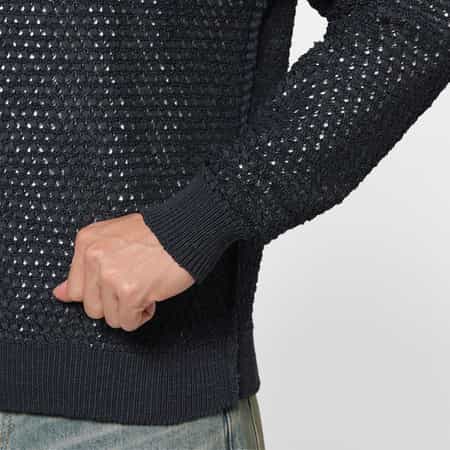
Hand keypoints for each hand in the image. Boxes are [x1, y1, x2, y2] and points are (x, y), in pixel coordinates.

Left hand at [52, 212, 194, 331]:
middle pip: (91, 307)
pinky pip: (129, 323)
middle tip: (135, 281)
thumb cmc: (157, 233)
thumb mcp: (114, 239)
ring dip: (130, 308)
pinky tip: (152, 293)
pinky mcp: (130, 292)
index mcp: (87, 242)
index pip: (75, 289)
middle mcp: (94, 257)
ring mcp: (111, 275)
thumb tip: (59, 294)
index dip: (100, 291)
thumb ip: (85, 266)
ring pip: (110, 318)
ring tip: (145, 285)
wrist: (187, 231)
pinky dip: (143, 314)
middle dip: (115, 302)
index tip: (118, 281)